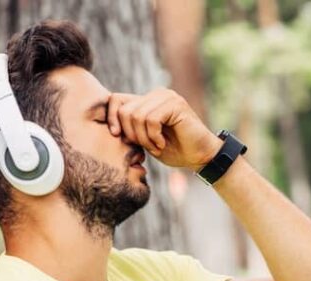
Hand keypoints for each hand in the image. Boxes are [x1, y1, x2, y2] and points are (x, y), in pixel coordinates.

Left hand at [106, 89, 220, 171]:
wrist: (200, 156)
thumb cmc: (175, 151)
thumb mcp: (145, 140)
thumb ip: (131, 129)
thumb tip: (110, 128)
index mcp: (147, 100)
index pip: (116, 100)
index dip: (111, 118)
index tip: (116, 136)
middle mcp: (156, 94)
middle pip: (124, 110)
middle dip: (131, 134)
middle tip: (146, 147)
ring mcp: (166, 97)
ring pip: (137, 116)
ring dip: (144, 138)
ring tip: (156, 147)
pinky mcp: (175, 104)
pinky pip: (151, 119)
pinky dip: (153, 137)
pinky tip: (162, 144)